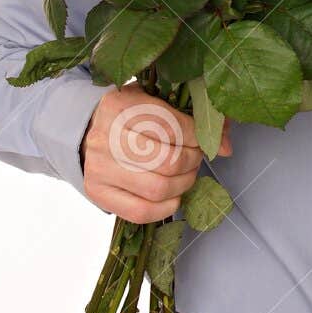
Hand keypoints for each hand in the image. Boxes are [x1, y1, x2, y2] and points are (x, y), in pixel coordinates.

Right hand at [79, 83, 231, 221]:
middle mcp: (106, 137)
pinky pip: (140, 212)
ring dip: (183, 185)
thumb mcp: (155, 101)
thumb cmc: (128, 114)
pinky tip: (172, 196)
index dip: (196, 137)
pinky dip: (166, 207)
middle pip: (167, 160)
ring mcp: (100, 168)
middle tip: (195, 158)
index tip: (203, 139)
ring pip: (157, 188)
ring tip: (185, 175)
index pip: (170, 125)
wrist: (85, 132)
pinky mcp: (98, 192)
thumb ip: (193, 117)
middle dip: (192, 162)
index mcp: (121, 106)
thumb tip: (226, 145)